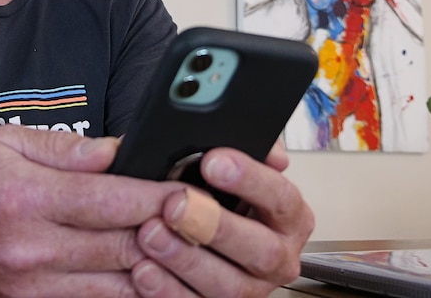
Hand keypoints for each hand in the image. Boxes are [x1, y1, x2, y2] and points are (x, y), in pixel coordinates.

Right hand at [0, 125, 179, 297]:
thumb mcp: (4, 143)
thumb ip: (65, 148)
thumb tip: (118, 151)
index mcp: (24, 196)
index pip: (109, 200)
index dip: (159, 197)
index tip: (192, 190)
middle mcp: (29, 247)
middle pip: (121, 245)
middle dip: (171, 234)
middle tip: (207, 221)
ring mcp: (31, 285)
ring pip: (117, 286)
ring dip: (159, 271)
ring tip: (189, 251)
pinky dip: (128, 292)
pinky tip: (151, 277)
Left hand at [131, 146, 313, 297]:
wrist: (192, 227)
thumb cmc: (214, 191)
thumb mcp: (231, 162)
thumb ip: (248, 146)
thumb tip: (270, 149)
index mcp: (287, 216)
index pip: (281, 197)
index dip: (250, 179)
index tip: (213, 160)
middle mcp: (276, 256)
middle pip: (260, 248)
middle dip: (215, 225)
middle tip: (176, 203)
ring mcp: (249, 288)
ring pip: (228, 285)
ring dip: (185, 258)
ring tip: (151, 234)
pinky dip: (166, 289)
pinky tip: (143, 269)